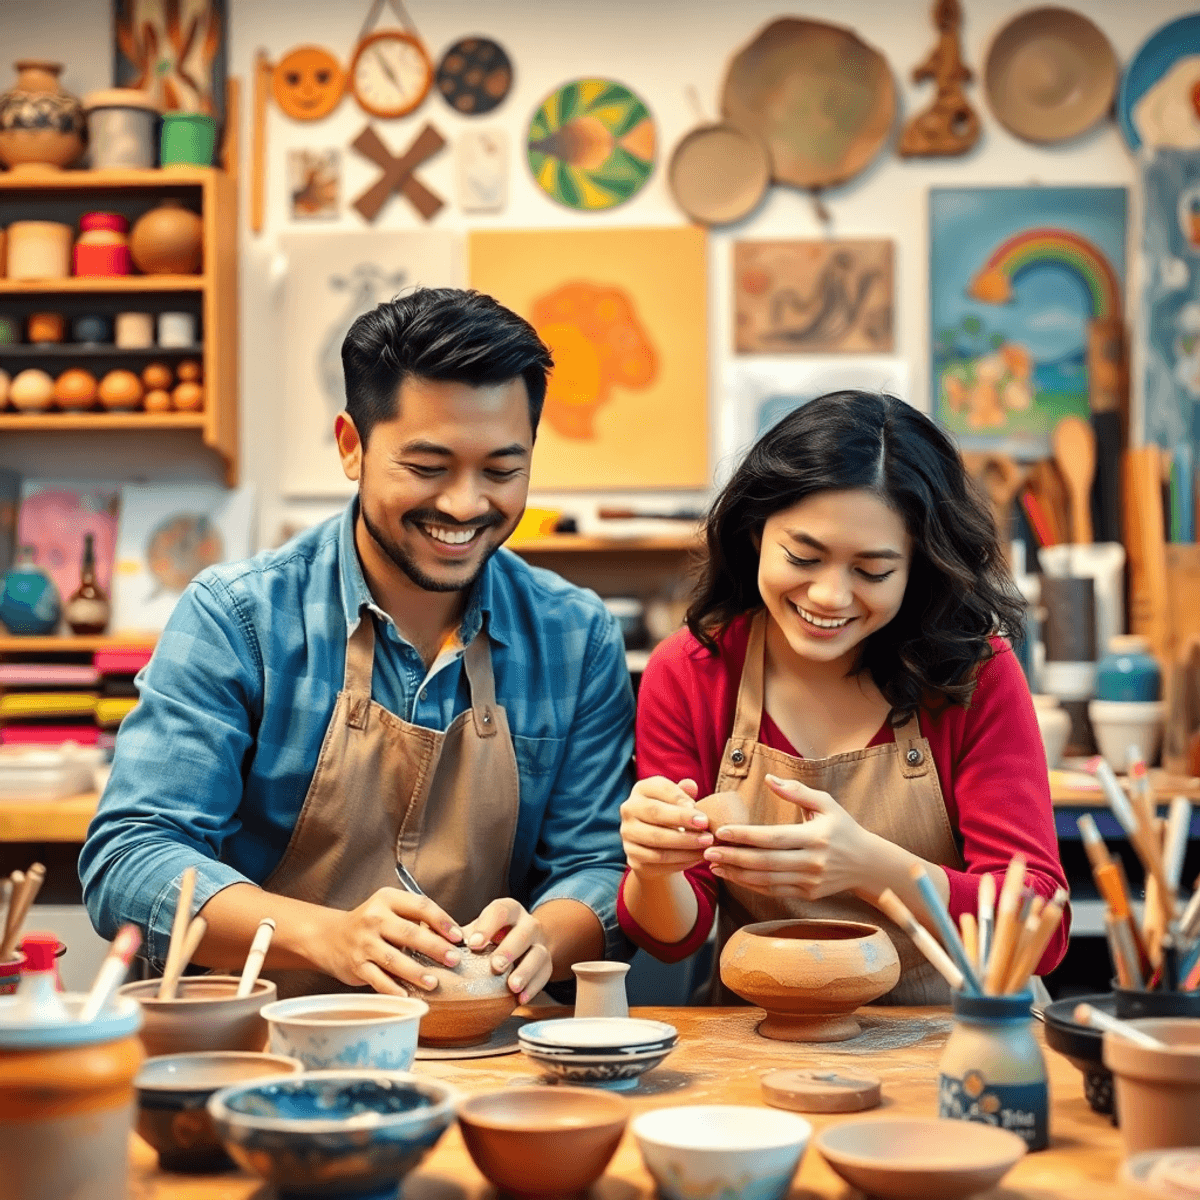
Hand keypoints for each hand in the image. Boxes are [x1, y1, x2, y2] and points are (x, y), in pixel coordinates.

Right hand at [320, 888, 462, 993]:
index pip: (421, 906)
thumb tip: (451, 938)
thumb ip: (415, 919)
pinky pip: (378, 979)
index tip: (458, 936)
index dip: (442, 921)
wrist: (330, 937)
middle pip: (410, 933)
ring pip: (394, 959)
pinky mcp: (357, 965)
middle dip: (434, 947)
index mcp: (388, 900)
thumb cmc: (370, 924)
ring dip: (416, 972)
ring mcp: (364, 943)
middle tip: (453, 960)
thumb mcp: (390, 909)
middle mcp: (374, 919)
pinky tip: (407, 995)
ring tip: (434, 982)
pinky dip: (393, 988)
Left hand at [461, 898, 551, 1004]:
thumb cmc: (492, 937)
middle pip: (524, 932)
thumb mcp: (479, 930)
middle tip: (496, 965)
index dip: (487, 926)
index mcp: (509, 910)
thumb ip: (459, 935)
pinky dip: (534, 987)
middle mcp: (527, 924)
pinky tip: (521, 998)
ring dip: (526, 970)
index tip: (473, 944)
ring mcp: (540, 944)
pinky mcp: (547, 963)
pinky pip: (545, 974)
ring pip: (538, 954)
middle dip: (510, 949)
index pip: (501, 911)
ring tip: (512, 986)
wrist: (524, 941)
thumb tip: (430, 943)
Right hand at [619, 776, 712, 879]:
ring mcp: (628, 833)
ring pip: (657, 838)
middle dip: (683, 818)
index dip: (680, 798)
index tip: (699, 807)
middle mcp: (629, 809)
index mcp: (641, 790)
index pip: (659, 788)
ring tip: (707, 842)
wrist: (659, 848)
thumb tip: (690, 785)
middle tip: (706, 825)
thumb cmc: (673, 817)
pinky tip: (698, 856)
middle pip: (655, 812)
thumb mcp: (679, 803)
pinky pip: (658, 859)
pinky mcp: (633, 856)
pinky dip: (681, 858)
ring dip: (685, 841)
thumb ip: (684, 793)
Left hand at [702, 773, 872, 899]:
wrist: (868, 865)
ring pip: (766, 880)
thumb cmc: (844, 828)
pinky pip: (774, 891)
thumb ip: (797, 792)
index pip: (773, 838)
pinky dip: (751, 885)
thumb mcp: (826, 804)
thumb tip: (768, 779)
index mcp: (815, 837)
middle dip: (733, 857)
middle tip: (707, 850)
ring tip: (713, 865)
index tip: (722, 831)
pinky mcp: (807, 895)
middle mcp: (812, 862)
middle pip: (765, 862)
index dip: (746, 835)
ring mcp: (810, 881)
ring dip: (737, 873)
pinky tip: (733, 876)